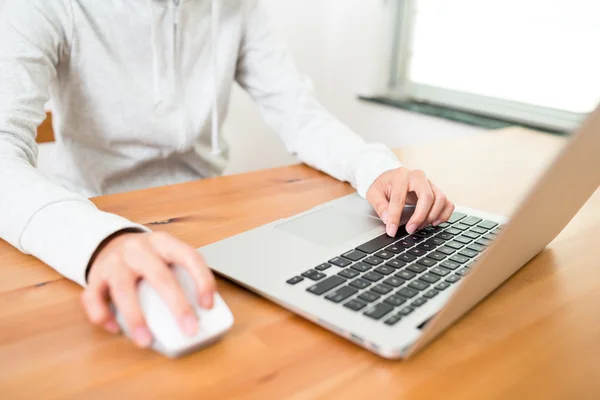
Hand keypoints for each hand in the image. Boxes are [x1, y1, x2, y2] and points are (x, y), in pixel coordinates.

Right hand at [81, 231, 216, 347]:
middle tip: (189, 329)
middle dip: (177, 306)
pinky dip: (103, 315)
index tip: (208, 305)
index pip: (189, 257)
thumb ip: (183, 276)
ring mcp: (115, 261)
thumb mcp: (168, 256)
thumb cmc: (148, 257)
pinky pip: (94, 298)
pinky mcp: (95, 276)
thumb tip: (203, 311)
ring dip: (135, 317)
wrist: (112, 242)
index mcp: (163, 243)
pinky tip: (116, 329)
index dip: (202, 280)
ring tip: (146, 341)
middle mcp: (139, 249)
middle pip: (160, 276)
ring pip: (123, 289)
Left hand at [366, 167, 454, 236]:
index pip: (399, 198)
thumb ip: (379, 205)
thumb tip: (388, 220)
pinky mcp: (437, 191)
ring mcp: (430, 183)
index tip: (392, 231)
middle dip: (419, 216)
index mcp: (401, 176)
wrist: (392, 178)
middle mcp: (418, 177)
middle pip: (427, 196)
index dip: (395, 217)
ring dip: (432, 216)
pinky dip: (444, 215)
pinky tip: (433, 223)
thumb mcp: (373, 193)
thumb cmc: (384, 185)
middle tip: (410, 229)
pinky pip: (448, 203)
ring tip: (419, 226)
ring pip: (441, 199)